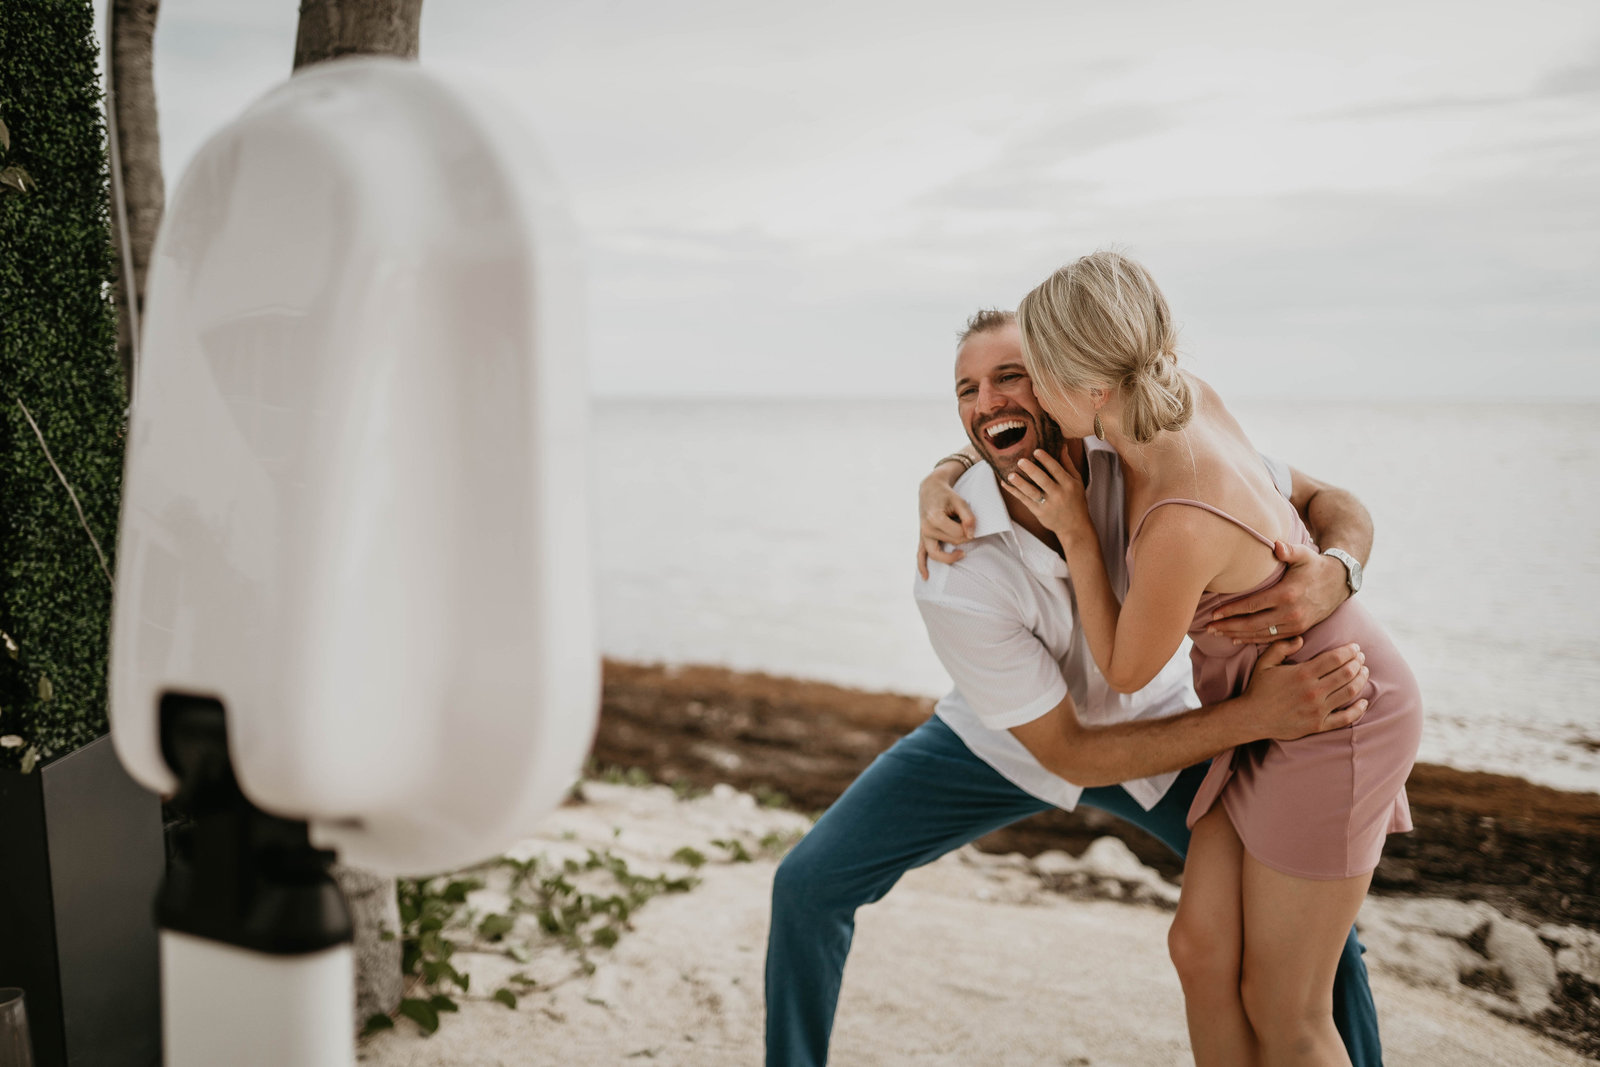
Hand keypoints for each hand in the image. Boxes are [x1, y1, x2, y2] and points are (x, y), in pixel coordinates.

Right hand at [918, 476, 976, 579]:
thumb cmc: (947, 495)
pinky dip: (922, 567)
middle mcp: (926, 528)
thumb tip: (971, 535)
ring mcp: (923, 535)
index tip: (972, 524)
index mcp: (935, 518)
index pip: (958, 534)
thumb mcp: (960, 501)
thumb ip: (968, 517)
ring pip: (938, 553)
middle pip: (951, 542)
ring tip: (962, 553)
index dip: (969, 530)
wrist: (930, 490)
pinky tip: (927, 577)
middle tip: (968, 528)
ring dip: (951, 554)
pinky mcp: (922, 538)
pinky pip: (920, 556)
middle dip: (963, 537)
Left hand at [999, 449, 1091, 541]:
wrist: (1074, 526)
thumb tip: (1062, 445)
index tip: (1036, 451)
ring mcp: (1047, 504)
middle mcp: (1058, 494)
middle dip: (1031, 470)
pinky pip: (1024, 500)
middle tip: (1020, 461)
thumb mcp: (1076, 481)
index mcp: (1068, 484)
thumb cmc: (1075, 500)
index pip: (1056, 469)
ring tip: (1010, 475)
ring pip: (1032, 492)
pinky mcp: (1038, 512)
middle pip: (1043, 481)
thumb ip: (1068, 464)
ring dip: (1020, 483)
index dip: (1046, 460)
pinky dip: (1014, 492)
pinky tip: (1005, 483)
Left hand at [1206, 541, 1349, 644]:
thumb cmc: (1315, 565)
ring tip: (1217, 634)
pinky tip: (1237, 639)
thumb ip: (1288, 550)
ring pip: (1260, 634)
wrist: (1340, 582)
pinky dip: (1253, 640)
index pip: (1252, 606)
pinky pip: (1272, 639)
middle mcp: (1290, 613)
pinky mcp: (1298, 630)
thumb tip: (1276, 545)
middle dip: (1228, 626)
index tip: (1213, 614)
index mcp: (1287, 594)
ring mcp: (1295, 624)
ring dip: (1237, 635)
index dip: (1231, 611)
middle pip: (1252, 624)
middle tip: (1208, 628)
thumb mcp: (1304, 554)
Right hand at [1240, 637, 1368, 741]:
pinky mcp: (1318, 725)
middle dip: (1357, 663)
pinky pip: (1345, 718)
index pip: (1335, 658)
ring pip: (1349, 692)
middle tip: (1361, 658)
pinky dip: (1358, 710)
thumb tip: (1301, 639)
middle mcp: (1313, 691)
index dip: (1349, 651)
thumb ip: (1282, 647)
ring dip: (1360, 680)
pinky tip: (1364, 702)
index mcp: (1302, 674)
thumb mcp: (1265, 663)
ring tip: (1364, 672)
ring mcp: (1317, 709)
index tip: (1355, 647)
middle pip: (1346, 673)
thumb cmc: (1259, 688)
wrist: (1252, 718)